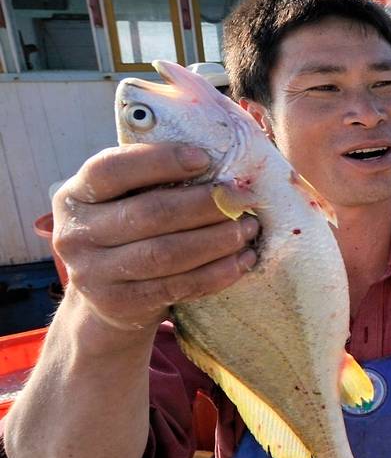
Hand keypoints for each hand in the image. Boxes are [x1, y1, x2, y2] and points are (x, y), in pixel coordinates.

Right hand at [50, 143, 259, 331]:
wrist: (108, 299)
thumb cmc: (127, 233)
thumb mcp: (123, 200)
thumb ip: (153, 177)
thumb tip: (222, 153)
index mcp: (74, 195)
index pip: (111, 169)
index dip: (159, 161)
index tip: (204, 159)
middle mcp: (76, 234)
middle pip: (149, 213)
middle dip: (204, 204)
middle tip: (241, 199)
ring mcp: (92, 274)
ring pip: (166, 253)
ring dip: (217, 239)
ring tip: (248, 228)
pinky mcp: (121, 304)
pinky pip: (178, 286)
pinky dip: (217, 272)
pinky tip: (243, 260)